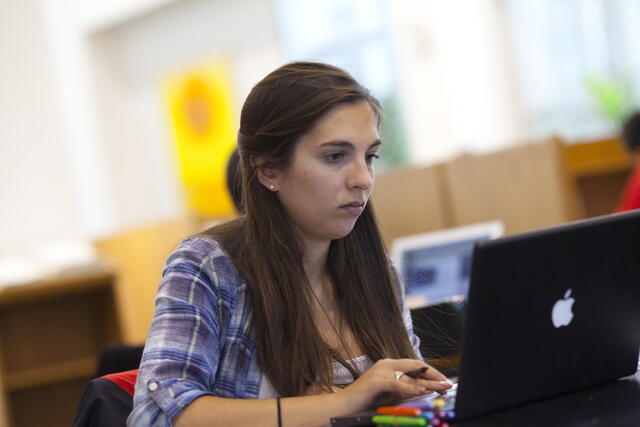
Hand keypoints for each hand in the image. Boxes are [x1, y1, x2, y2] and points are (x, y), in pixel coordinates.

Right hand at [336, 359, 451, 411]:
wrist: (343, 405)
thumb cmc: (366, 401)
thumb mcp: (390, 394)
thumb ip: (405, 390)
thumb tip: (426, 389)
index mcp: (389, 365)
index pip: (415, 366)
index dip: (431, 373)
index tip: (444, 382)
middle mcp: (386, 364)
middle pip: (416, 368)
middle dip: (434, 376)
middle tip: (448, 384)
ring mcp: (381, 371)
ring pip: (410, 376)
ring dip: (428, 382)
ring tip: (442, 387)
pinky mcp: (377, 381)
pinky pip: (398, 384)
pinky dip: (411, 388)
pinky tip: (423, 391)